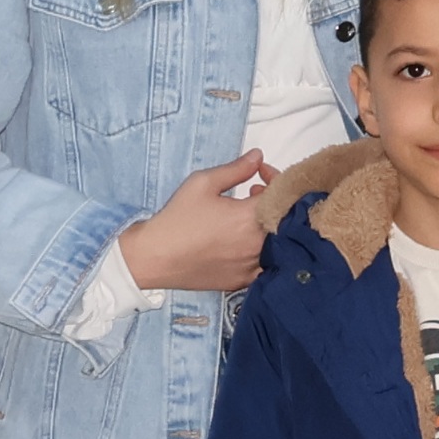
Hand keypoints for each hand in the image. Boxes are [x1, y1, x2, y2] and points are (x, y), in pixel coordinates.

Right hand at [120, 155, 276, 292]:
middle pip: (283, 220)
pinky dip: (262, 250)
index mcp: (249, 218)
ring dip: (269, 226)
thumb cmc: (177, 218)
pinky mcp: (241, 281)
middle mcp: (256, 245)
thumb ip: (236, 169)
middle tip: (253, 192)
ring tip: (246, 217)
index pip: (281, 194)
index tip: (261, 173)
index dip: (276, 179)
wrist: (154, 257)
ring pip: (277, 244)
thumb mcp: (202, 183)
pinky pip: (264, 265)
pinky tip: (242, 241)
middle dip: (274, 201)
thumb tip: (258, 156)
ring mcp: (251, 267)